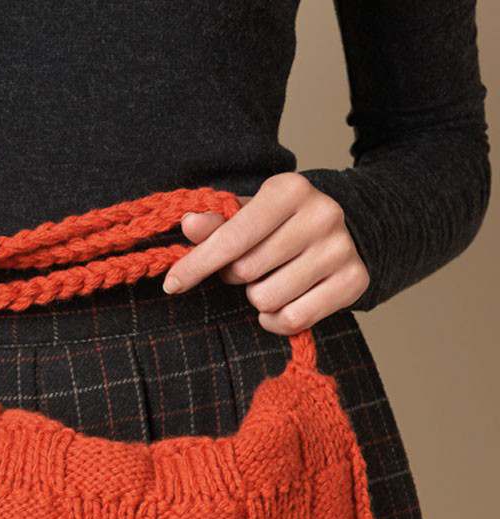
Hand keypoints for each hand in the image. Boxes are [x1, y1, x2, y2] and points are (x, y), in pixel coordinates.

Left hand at [162, 173, 368, 334]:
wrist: (347, 231)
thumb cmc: (284, 225)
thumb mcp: (250, 215)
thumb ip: (217, 223)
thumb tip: (189, 226)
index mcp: (290, 190)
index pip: (231, 237)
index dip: (196, 265)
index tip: (172, 284)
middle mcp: (321, 215)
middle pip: (246, 272)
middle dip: (237, 276)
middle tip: (251, 267)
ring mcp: (340, 249)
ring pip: (267, 299)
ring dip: (258, 298)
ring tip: (272, 280)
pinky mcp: (354, 282)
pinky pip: (292, 320)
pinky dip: (277, 320)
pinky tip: (284, 302)